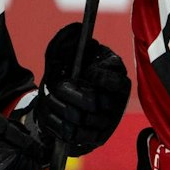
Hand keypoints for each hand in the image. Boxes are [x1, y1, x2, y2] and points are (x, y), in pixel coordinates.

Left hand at [32, 24, 131, 156]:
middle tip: (56, 85)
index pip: (116, 82)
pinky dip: (57, 123)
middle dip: (68, 92)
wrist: (61, 101)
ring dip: (58, 106)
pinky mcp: (93, 139)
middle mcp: (116, 104)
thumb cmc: (69, 73)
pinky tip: (51, 113)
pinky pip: (73, 135)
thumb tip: (76, 30)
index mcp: (118, 81)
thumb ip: (69, 39)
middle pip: (91, 101)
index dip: (99, 77)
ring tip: (50, 97)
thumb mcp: (66, 53)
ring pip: (78, 118)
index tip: (85, 71)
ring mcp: (106, 124)